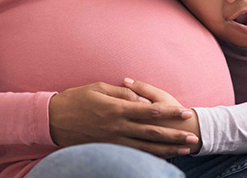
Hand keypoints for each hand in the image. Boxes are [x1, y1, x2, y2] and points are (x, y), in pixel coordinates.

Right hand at [48, 82, 198, 157]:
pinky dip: (149, 157)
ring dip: (167, 150)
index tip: (185, 113)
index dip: (170, 113)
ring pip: (145, 148)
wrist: (53, 119)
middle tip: (193, 138)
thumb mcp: (99, 88)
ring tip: (184, 150)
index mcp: (118, 109)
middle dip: (175, 136)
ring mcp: (113, 141)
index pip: (150, 112)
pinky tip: (162, 158)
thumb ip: (123, 93)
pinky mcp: (108, 149)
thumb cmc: (76, 99)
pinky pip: (132, 155)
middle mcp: (118, 127)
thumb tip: (141, 98)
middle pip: (152, 133)